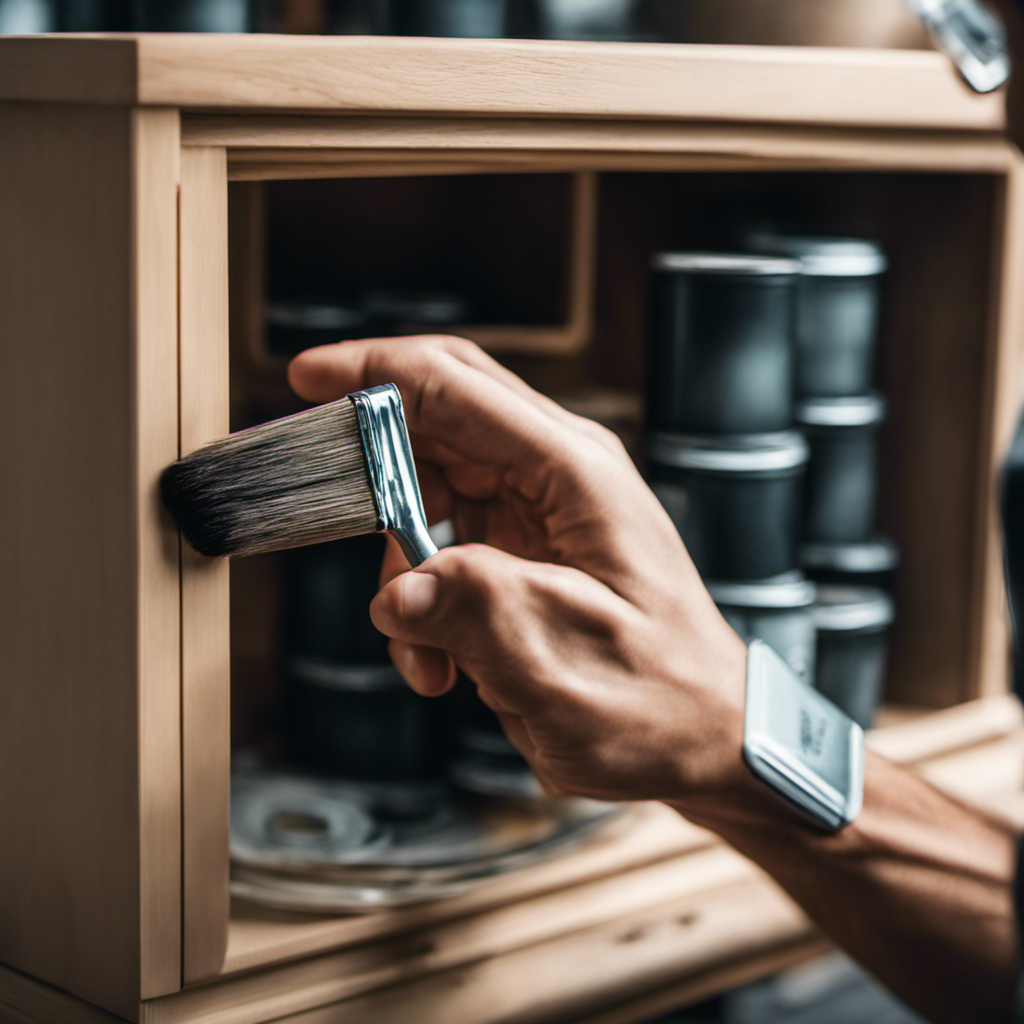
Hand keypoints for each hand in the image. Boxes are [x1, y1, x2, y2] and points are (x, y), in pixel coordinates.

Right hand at [289, 336, 747, 808]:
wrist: (701, 741)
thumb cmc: (659, 703)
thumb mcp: (560, 663)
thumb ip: (471, 612)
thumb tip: (396, 592)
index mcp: (574, 473)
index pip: (456, 387)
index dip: (374, 372)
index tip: (307, 377)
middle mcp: (557, 476)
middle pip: (436, 425)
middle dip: (374, 472)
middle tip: (330, 513)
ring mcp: (540, 512)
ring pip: (428, 493)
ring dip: (400, 566)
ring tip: (422, 649)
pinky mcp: (525, 553)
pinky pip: (443, 547)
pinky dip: (421, 598)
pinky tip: (442, 660)